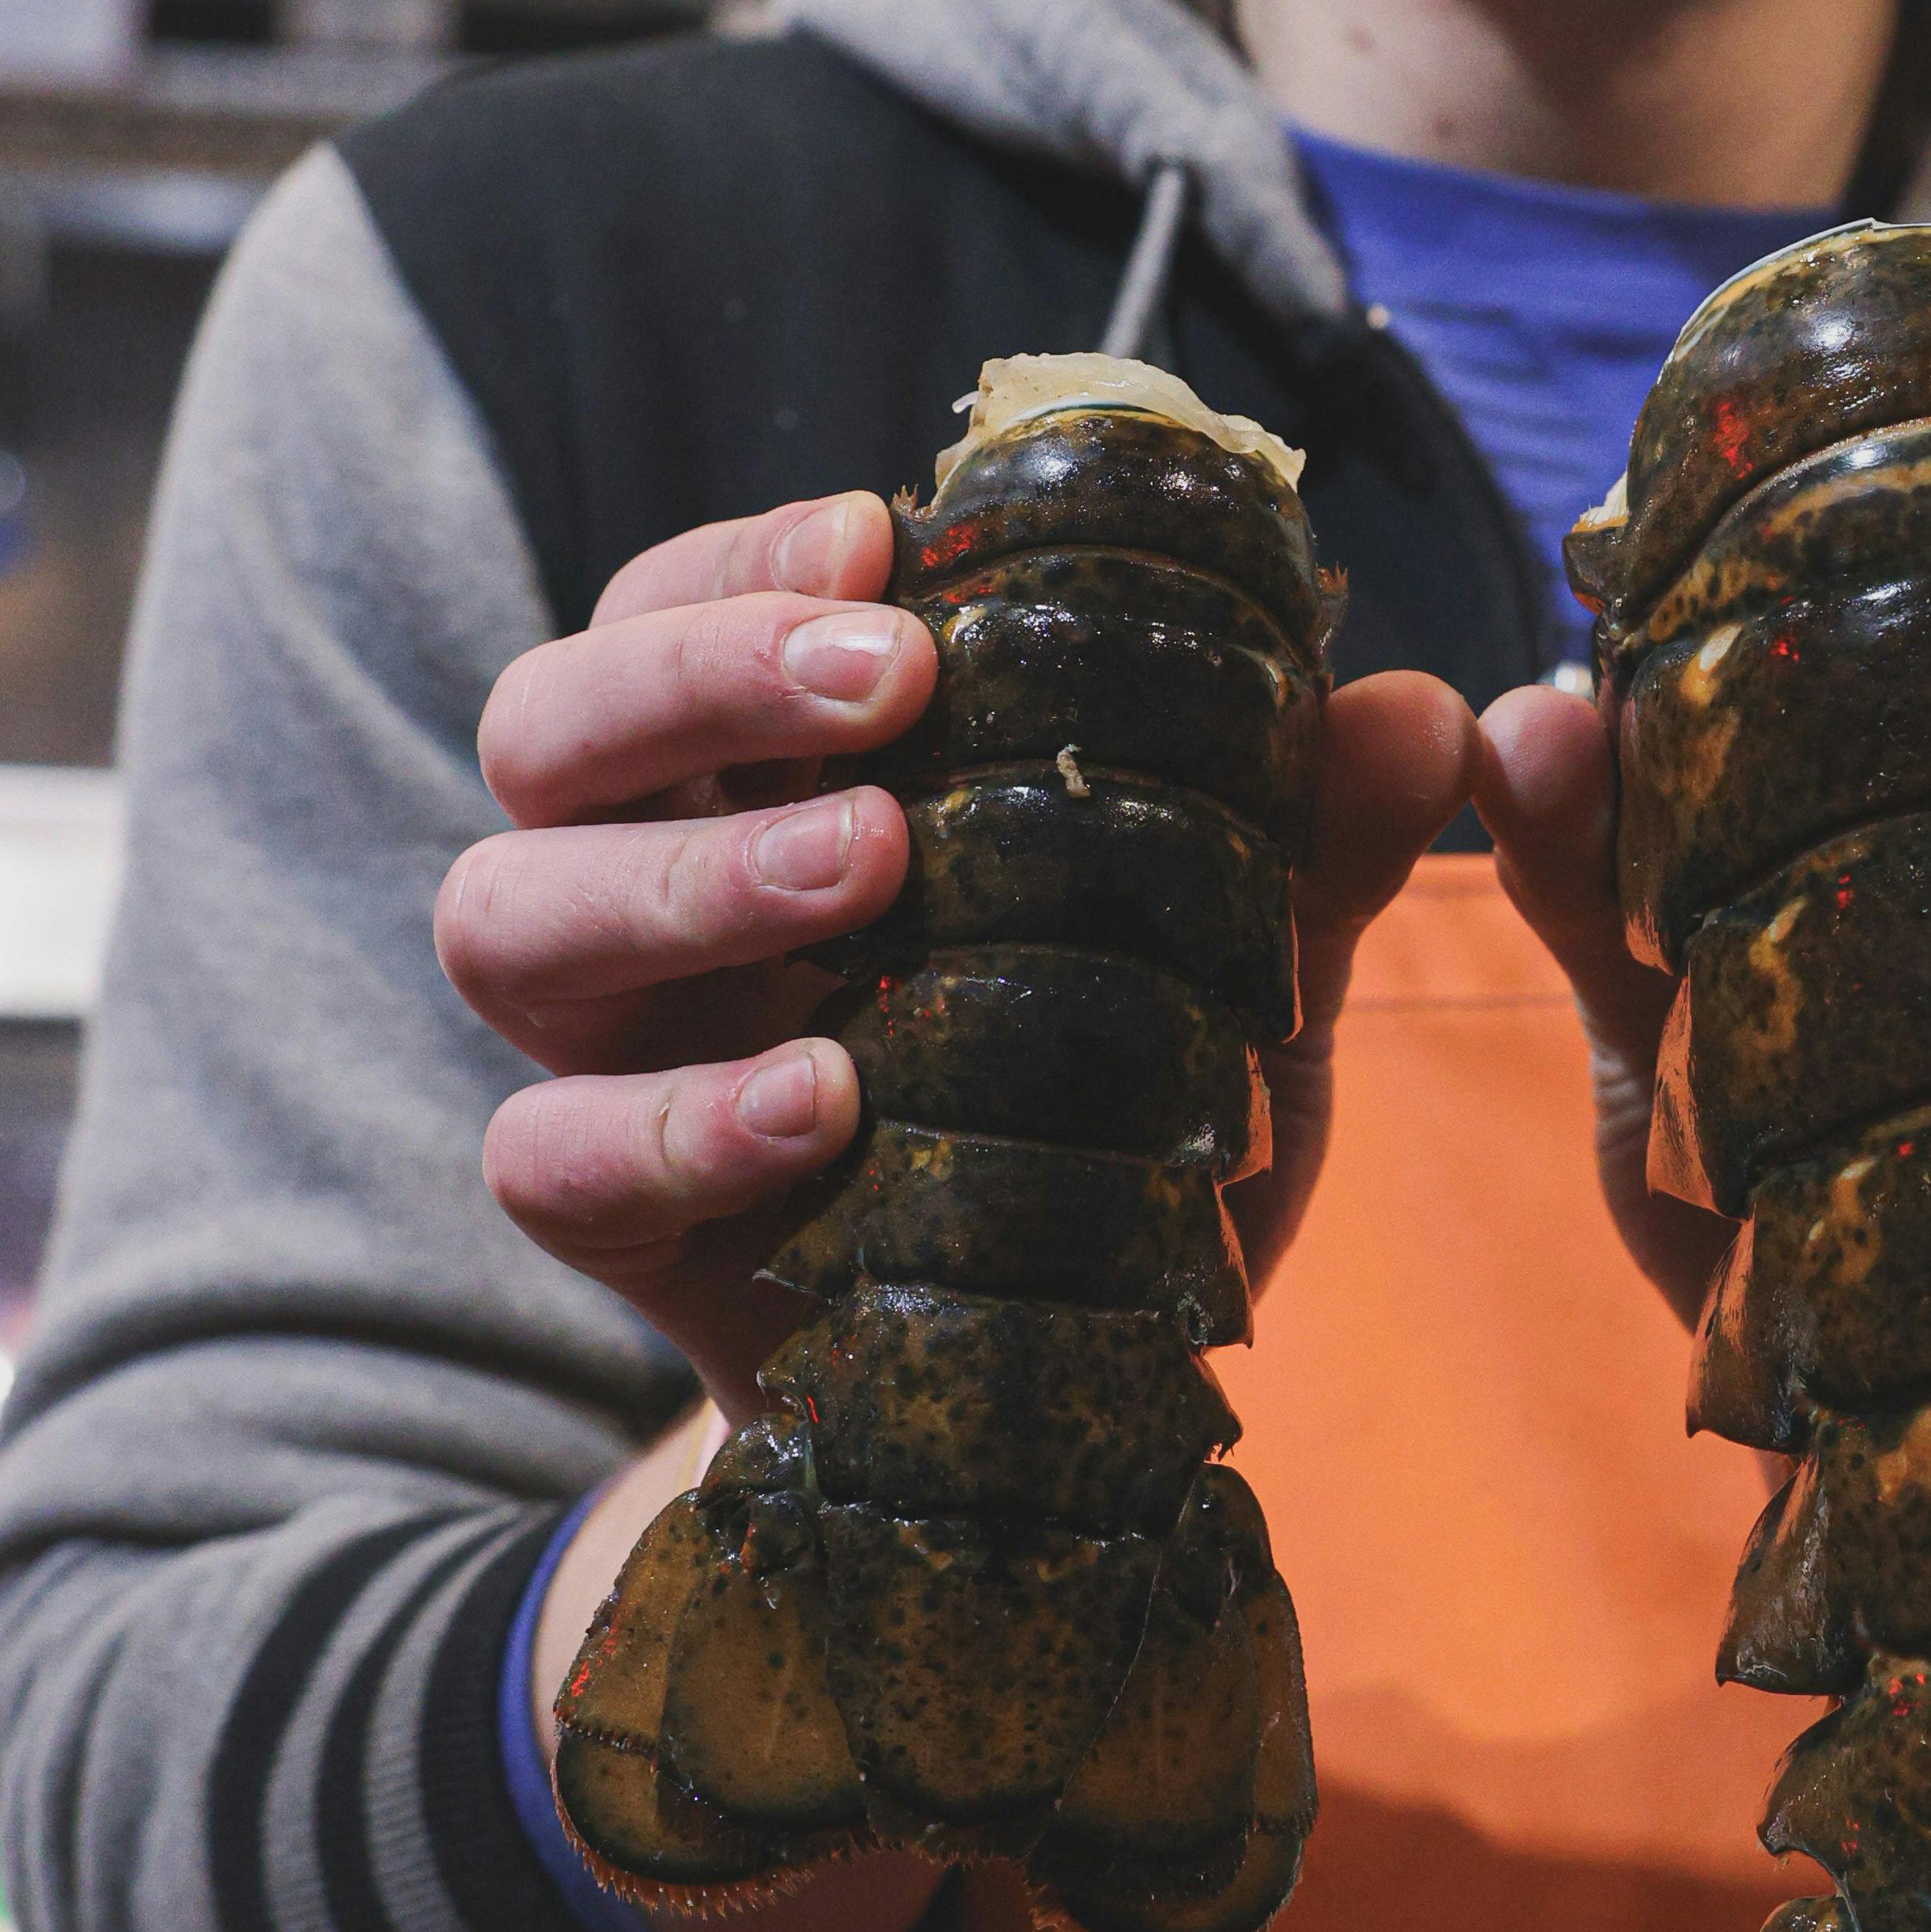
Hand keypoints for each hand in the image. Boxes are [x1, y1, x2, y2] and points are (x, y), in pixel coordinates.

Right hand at [446, 487, 1473, 1421]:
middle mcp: (638, 883)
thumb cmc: (1093, 1115)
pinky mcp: (601, 1217)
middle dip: (696, 677)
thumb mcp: (1224, 979)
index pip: (672, 603)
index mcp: (751, 774)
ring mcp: (605, 1048)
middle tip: (890, 683)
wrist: (1033, 1391)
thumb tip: (1427, 715)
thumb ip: (1308, 849)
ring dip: (681, 875)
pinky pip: (543, 1158)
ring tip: (866, 869)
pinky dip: (673, 1123)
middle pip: (549, 725)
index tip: (883, 540)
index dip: (748, 560)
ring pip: (503, 915)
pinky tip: (822, 1104)